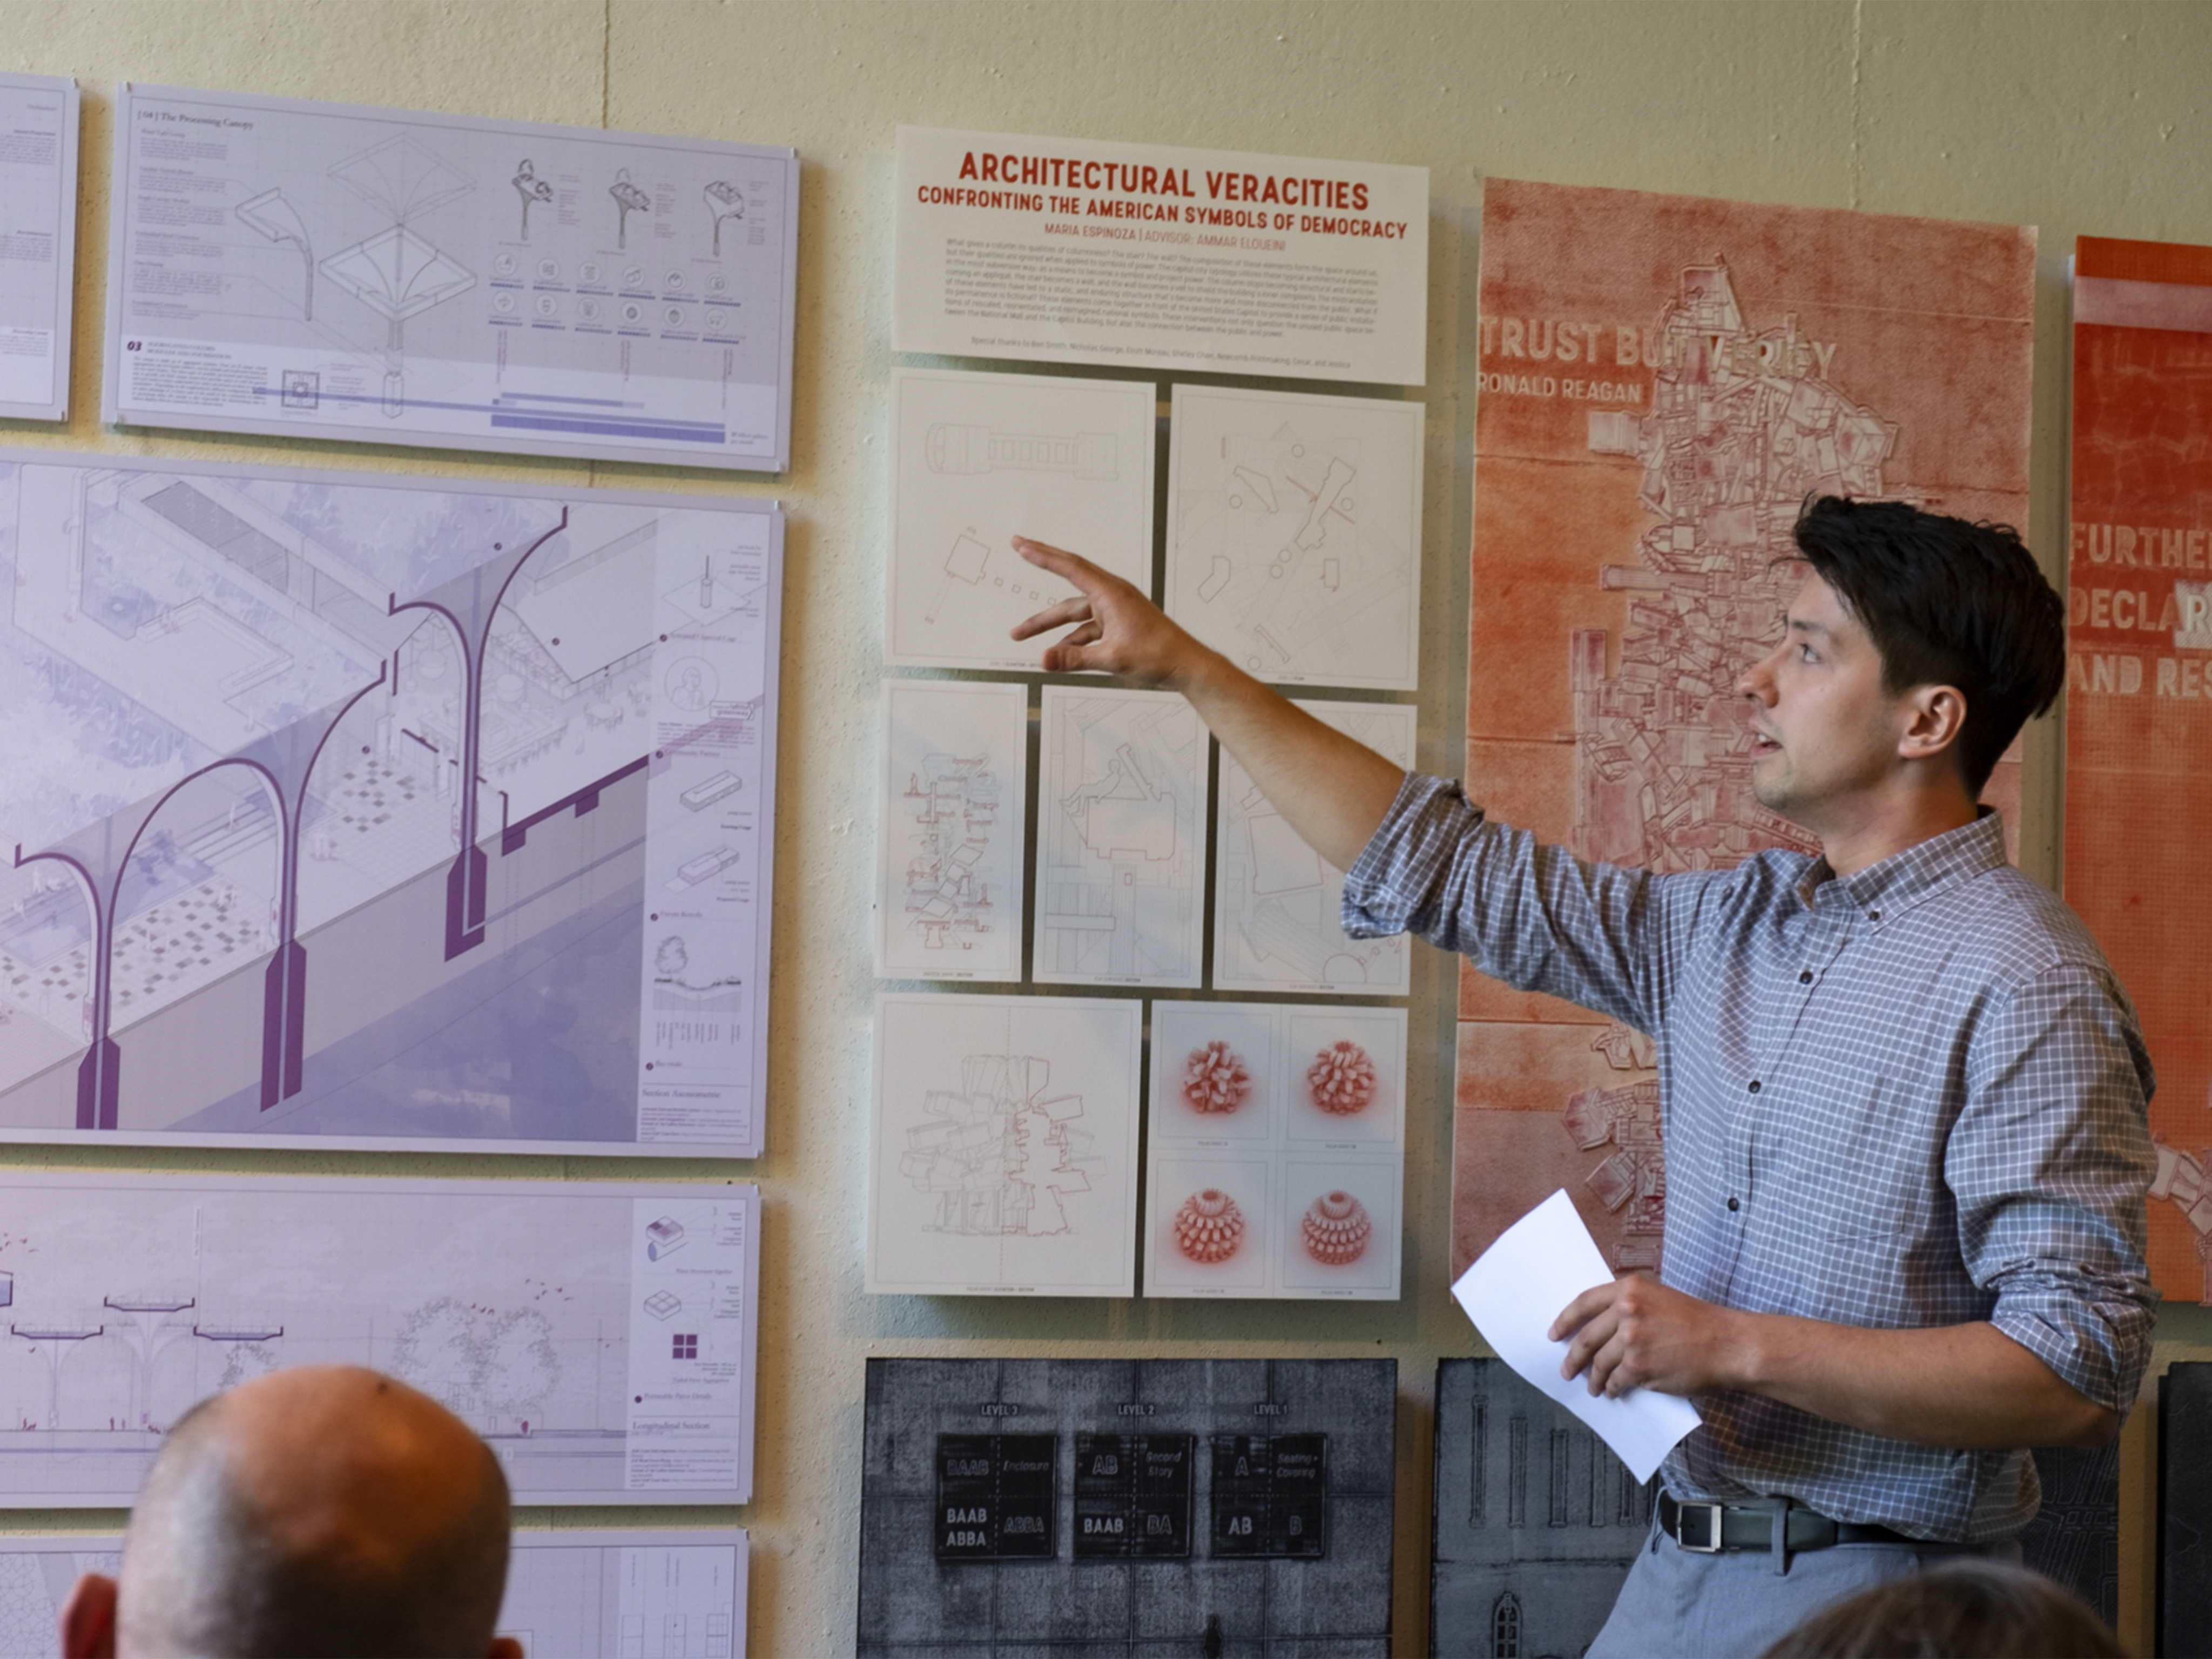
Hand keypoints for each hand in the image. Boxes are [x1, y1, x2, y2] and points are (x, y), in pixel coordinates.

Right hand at [1007, 537, 1214, 684]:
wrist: (1186, 666)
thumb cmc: (1160, 655)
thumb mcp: (1112, 658)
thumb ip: (1074, 659)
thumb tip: (1044, 659)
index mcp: (1111, 593)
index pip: (1070, 568)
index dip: (1043, 555)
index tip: (1022, 545)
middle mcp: (1111, 596)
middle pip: (1068, 578)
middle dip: (1042, 565)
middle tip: (1019, 548)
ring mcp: (1114, 610)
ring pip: (1073, 612)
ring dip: (1049, 623)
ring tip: (1021, 633)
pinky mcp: (1116, 625)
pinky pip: (1085, 628)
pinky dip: (1070, 639)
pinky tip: (1056, 652)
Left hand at [1549, 1273, 1744, 1398]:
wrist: (1727, 1344)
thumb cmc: (1698, 1322)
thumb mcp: (1659, 1298)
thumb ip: (1629, 1305)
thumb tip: (1600, 1327)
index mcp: (1629, 1289)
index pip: (1584, 1302)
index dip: (1565, 1320)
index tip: (1554, 1334)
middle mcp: (1626, 1310)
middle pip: (1586, 1337)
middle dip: (1573, 1357)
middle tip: (1567, 1369)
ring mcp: (1631, 1340)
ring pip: (1600, 1363)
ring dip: (1593, 1379)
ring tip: (1593, 1387)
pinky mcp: (1639, 1367)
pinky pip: (1617, 1380)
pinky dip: (1613, 1388)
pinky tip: (1614, 1391)